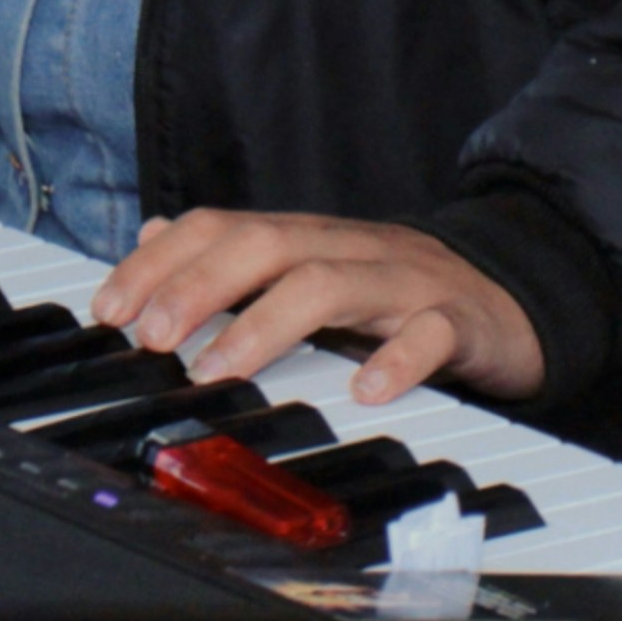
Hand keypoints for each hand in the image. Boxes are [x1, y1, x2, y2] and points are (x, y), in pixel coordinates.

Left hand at [92, 211, 544, 407]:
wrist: (510, 293)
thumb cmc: (394, 289)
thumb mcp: (308, 266)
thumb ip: (231, 254)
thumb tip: (153, 234)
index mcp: (306, 237)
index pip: (220, 228)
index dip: (160, 263)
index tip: (111, 309)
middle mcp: (346, 248)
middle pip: (265, 244)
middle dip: (199, 286)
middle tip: (153, 337)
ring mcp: (402, 280)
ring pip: (331, 282)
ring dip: (266, 323)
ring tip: (221, 369)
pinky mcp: (457, 319)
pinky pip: (428, 333)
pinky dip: (396, 360)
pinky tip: (366, 392)